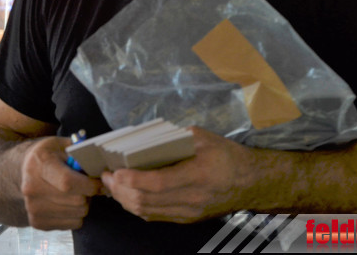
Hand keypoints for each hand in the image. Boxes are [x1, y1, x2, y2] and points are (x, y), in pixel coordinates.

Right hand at [20, 136, 102, 229]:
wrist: (25, 169)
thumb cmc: (47, 155)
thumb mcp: (62, 144)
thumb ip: (81, 154)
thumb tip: (101, 168)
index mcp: (40, 164)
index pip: (68, 182)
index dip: (89, 184)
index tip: (99, 182)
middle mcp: (32, 188)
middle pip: (76, 200)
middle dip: (89, 193)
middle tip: (87, 185)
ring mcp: (33, 207)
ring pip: (77, 214)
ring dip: (84, 204)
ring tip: (76, 192)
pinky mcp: (37, 222)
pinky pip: (72, 224)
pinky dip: (76, 214)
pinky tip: (69, 202)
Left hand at [100, 127, 253, 222]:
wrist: (251, 182)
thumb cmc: (227, 156)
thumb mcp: (203, 138)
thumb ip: (175, 137)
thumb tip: (147, 137)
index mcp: (196, 176)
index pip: (156, 183)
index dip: (131, 180)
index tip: (114, 171)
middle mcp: (191, 200)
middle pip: (146, 202)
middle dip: (120, 190)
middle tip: (106, 176)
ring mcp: (188, 213)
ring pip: (147, 212)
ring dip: (125, 200)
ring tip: (112, 185)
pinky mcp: (186, 219)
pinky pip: (155, 216)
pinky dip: (137, 206)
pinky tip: (128, 195)